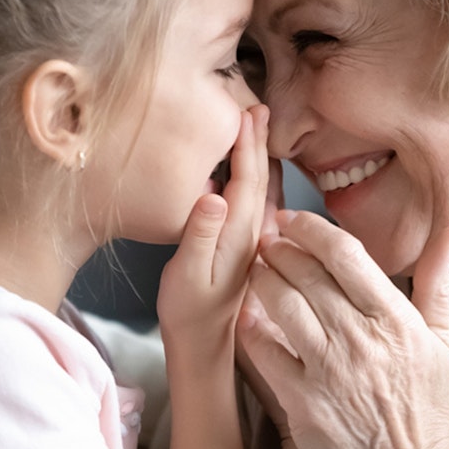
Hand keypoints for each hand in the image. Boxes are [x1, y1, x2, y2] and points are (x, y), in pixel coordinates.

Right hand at [156, 105, 268, 341]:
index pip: (247, 179)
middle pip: (259, 177)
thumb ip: (200, 234)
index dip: (247, 143)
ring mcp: (251, 238)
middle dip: (257, 139)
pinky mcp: (244, 244)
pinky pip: (255, 199)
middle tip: (256, 105)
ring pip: (260, 187)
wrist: (204, 343)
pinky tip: (253, 167)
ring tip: (258, 125)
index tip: (247, 111)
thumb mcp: (187, 274)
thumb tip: (213, 195)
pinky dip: (255, 175)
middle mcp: (252, 232)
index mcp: (239, 233)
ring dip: (258, 154)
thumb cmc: (189, 310)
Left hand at [237, 210, 448, 448]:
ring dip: (262, 279)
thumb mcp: (444, 342)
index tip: (292, 220)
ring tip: (256, 270)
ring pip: (281, 304)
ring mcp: (328, 371)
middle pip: (306, 273)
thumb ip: (440, 281)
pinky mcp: (302, 403)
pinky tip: (245, 316)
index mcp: (395, 319)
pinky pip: (264, 352)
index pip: (345, 254)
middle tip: (266, 240)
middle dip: (279, 248)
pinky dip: (250, 328)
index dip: (311, 229)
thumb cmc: (426, 411)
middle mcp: (360, 340)